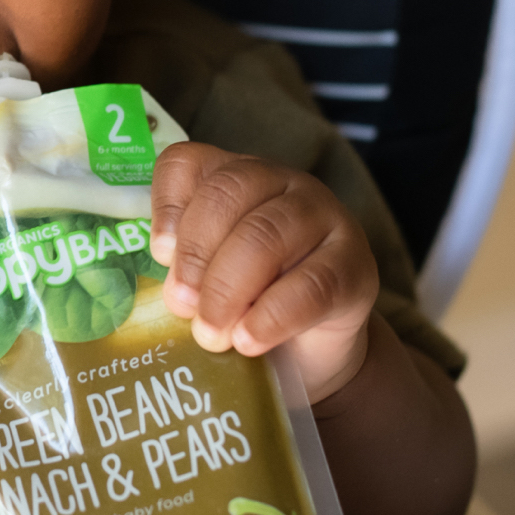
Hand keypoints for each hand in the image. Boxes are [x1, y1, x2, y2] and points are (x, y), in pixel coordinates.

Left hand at [148, 143, 377, 401]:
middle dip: (196, 254)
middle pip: (227, 194)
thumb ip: (184, 271)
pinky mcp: (356, 266)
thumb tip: (170, 293)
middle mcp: (280, 183)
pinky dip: (272, 317)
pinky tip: (249, 341)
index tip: (158, 254)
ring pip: (266, 235)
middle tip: (181, 307)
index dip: (166, 204)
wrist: (310, 351)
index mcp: (233, 177)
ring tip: (210, 335)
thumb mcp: (205, 281)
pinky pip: (312, 284)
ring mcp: (325, 217)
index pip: (189, 163)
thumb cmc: (244, 305)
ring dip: (228, 290)